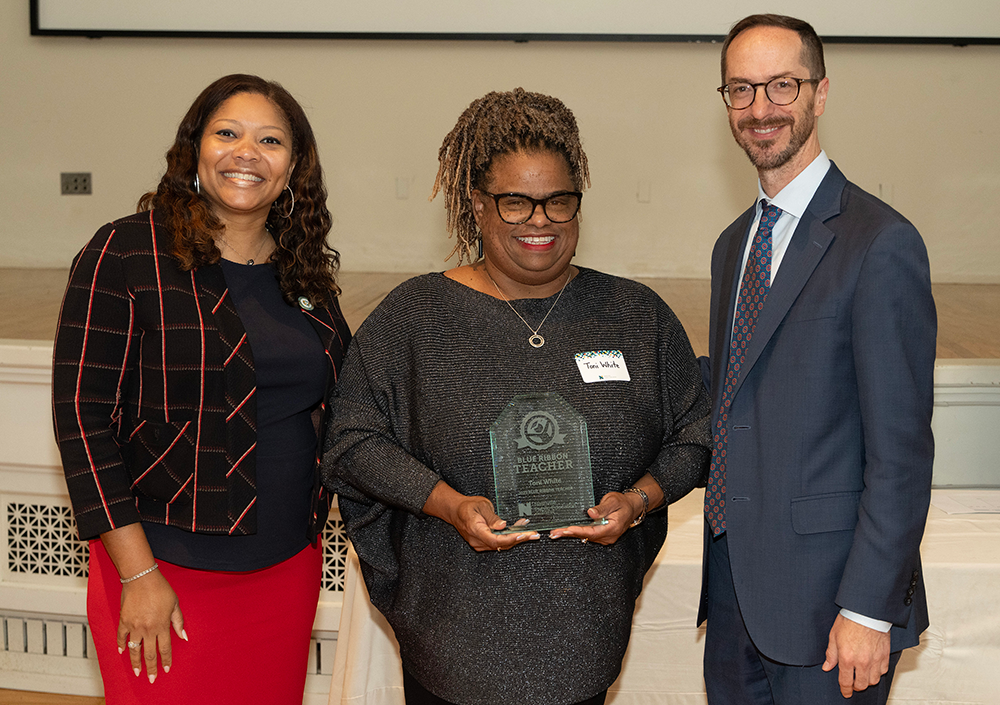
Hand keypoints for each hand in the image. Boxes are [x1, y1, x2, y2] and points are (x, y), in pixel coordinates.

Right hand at [116, 569, 186, 682]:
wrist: (141, 577)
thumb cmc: (160, 588)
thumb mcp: (175, 604)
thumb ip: (178, 622)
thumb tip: (184, 636)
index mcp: (162, 625)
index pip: (165, 649)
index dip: (166, 660)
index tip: (166, 669)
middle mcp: (147, 629)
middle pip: (149, 654)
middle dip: (151, 668)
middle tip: (152, 678)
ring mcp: (134, 626)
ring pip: (134, 650)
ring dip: (136, 663)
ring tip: (137, 672)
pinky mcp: (123, 621)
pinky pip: (120, 637)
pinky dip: (120, 646)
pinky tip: (122, 652)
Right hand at [422, 481, 538, 551]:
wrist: (455, 510)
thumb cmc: (467, 506)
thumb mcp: (481, 505)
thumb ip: (492, 517)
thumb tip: (503, 525)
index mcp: (475, 530)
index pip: (495, 539)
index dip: (510, 539)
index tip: (523, 535)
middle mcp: (477, 540)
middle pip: (501, 544)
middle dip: (519, 540)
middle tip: (534, 535)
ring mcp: (479, 543)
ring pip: (501, 544)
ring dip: (516, 538)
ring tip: (530, 531)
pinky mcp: (483, 543)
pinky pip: (498, 542)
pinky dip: (509, 537)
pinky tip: (519, 531)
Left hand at [548, 490, 642, 545]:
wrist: (631, 507)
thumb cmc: (622, 503)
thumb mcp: (613, 501)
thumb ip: (602, 508)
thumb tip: (591, 513)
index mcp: (612, 528)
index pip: (592, 531)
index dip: (578, 531)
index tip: (566, 529)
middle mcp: (608, 536)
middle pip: (586, 536)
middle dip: (569, 534)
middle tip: (554, 533)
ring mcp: (605, 537)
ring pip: (585, 537)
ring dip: (571, 535)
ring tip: (556, 533)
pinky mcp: (602, 536)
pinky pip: (588, 535)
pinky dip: (576, 533)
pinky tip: (566, 532)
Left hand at [822, 614, 890, 697]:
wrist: (866, 611)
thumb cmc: (849, 620)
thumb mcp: (833, 636)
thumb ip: (831, 654)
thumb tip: (827, 667)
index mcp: (846, 658)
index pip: (845, 681)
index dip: (845, 690)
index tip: (845, 693)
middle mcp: (862, 662)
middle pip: (861, 685)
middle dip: (855, 686)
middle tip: (852, 683)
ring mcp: (875, 659)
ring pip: (873, 680)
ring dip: (867, 680)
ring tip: (862, 675)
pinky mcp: (884, 655)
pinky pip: (882, 671)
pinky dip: (877, 672)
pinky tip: (872, 667)